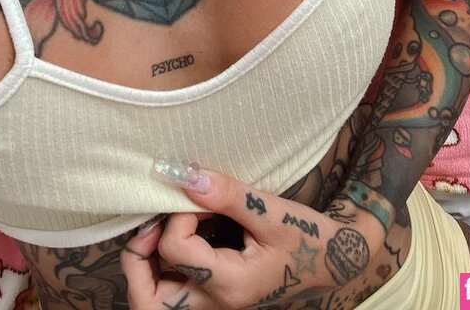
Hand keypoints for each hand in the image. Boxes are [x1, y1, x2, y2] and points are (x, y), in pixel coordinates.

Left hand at [120, 164, 384, 308]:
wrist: (332, 260)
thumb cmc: (307, 238)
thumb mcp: (272, 211)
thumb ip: (227, 194)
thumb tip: (182, 172)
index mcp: (230, 285)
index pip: (177, 252)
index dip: (177, 217)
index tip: (198, 195)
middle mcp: (216, 303)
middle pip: (150, 302)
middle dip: (137, 263)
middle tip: (147, 230)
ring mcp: (214, 304)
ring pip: (157, 301)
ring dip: (146, 265)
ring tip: (155, 231)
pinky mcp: (215, 295)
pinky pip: (173, 288)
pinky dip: (163, 263)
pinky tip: (177, 235)